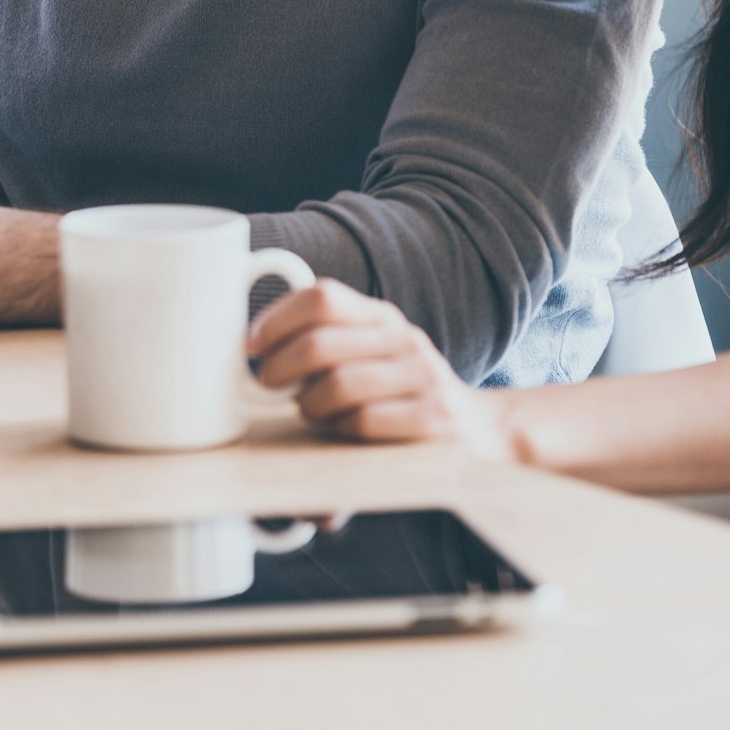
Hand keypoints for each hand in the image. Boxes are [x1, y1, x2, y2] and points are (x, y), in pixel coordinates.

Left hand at [247, 280, 507, 455]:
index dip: (276, 318)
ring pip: (337, 385)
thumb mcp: (368, 355)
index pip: (323, 296)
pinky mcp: (436, 419)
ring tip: (312, 412)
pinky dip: (343, 429)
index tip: (250, 344)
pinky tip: (347, 431)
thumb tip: (250, 339)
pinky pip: (365, 421)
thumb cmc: (398, 395)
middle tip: (268, 385)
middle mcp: (404, 339)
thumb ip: (323, 340)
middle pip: (320, 343)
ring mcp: (424, 378)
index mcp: (381, 317)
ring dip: (309, 405)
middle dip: (279, 368)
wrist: (480, 432)